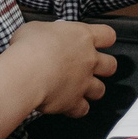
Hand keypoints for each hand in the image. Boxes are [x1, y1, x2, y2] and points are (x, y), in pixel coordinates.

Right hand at [0, 20, 118, 120]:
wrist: (26, 73)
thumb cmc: (29, 47)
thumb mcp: (35, 28)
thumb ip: (45, 33)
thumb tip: (39, 37)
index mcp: (83, 37)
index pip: (108, 35)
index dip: (105, 39)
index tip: (98, 42)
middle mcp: (89, 59)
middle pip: (111, 65)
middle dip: (104, 68)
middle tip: (90, 68)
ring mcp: (84, 82)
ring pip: (100, 90)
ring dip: (91, 91)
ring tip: (77, 89)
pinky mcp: (74, 102)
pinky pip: (82, 110)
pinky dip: (76, 109)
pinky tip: (67, 106)